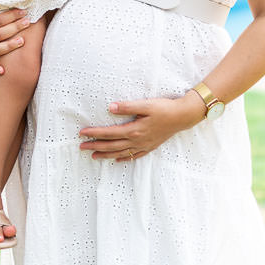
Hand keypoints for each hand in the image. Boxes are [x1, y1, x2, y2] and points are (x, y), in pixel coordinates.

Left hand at [79, 92, 205, 161]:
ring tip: (94, 156)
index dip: (95, 133)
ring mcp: (144, 145)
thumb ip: (128, 107)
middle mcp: (137, 140)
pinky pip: (134, 156)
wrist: (183, 117)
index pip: (109, 133)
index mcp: (134, 130)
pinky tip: (118, 160)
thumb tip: (111, 108)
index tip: (82, 133)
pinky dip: (124, 158)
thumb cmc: (164, 108)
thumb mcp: (146, 104)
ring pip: (121, 153)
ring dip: (106, 155)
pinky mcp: (150, 146)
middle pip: (112, 145)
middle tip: (82, 147)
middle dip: (96, 146)